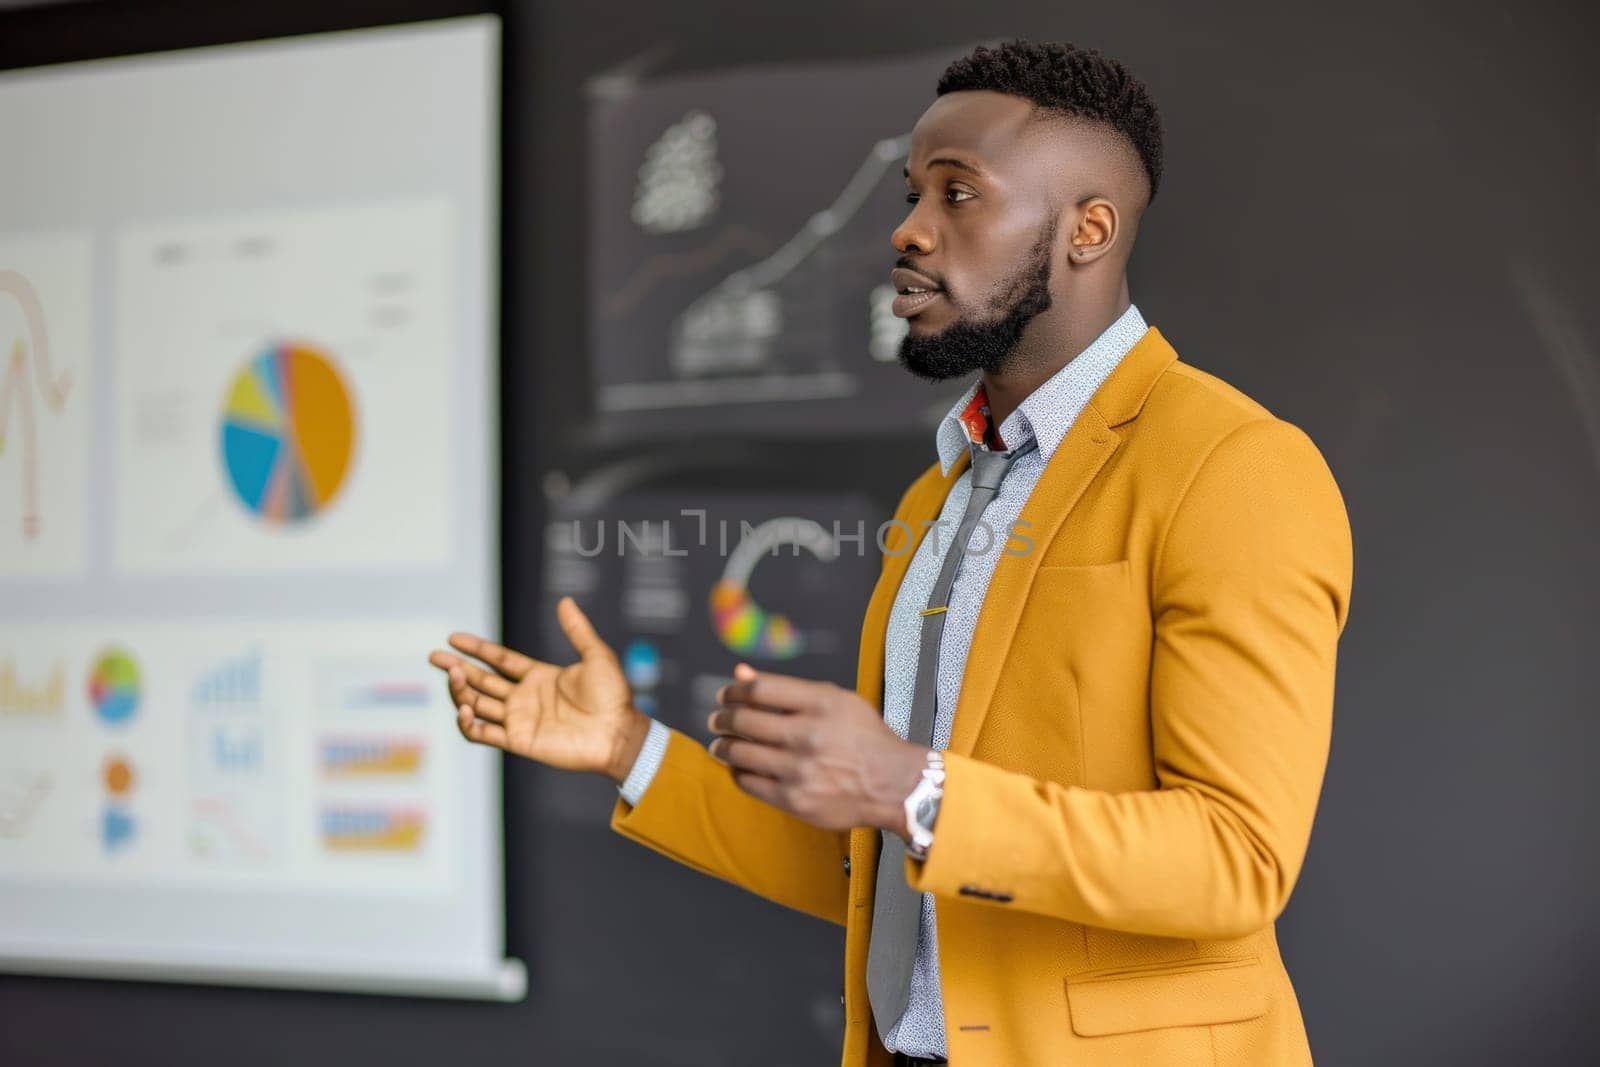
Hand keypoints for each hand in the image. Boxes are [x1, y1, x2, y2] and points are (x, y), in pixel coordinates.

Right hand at [427, 596, 649, 782]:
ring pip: (478, 705)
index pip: (498, 660)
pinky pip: (485, 734)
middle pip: (482, 681)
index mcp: (539, 676)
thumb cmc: (613, 697)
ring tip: (452, 678)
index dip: (476, 649)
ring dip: (460, 692)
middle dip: (457, 668)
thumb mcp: (596, 656)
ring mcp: (520, 719)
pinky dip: (469, 725)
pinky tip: (463, 710)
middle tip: (435, 657)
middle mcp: (524, 697)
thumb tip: (565, 601)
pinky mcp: (520, 741)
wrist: (619, 733)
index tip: (452, 638)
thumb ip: (577, 630)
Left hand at [707, 663, 927, 833]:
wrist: (894, 784)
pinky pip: (749, 783)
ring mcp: (801, 770)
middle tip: (718, 720)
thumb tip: (742, 673)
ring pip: (740, 754)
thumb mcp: (835, 700)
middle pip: (744, 721)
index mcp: (821, 703)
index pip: (760, 689)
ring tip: (722, 744)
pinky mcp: (795, 799)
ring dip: (723, 746)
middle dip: (723, 719)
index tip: (726, 695)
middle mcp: (809, 735)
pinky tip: (740, 767)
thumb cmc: (865, 739)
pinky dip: (738, 772)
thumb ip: (787, 688)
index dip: (734, 691)